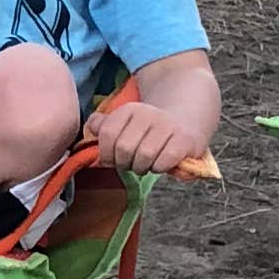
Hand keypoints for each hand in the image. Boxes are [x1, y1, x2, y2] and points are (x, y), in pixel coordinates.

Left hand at [91, 92, 214, 178]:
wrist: (187, 121)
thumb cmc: (150, 130)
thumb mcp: (127, 123)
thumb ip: (106, 125)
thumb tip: (92, 126)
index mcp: (129, 110)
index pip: (106, 135)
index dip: (106, 154)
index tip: (114, 158)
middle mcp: (148, 114)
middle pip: (124, 149)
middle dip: (125, 163)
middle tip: (132, 163)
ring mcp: (167, 126)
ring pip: (144, 156)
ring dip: (142, 168)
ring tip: (147, 164)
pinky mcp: (184, 140)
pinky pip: (163, 162)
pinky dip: (159, 168)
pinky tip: (162, 164)